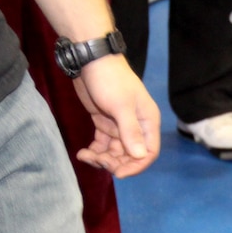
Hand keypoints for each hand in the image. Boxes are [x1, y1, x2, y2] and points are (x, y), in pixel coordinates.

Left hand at [71, 56, 160, 176]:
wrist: (90, 59)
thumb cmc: (110, 80)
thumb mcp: (121, 106)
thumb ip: (130, 131)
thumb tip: (139, 156)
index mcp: (148, 123)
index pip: (148, 153)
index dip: (136, 166)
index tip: (118, 173)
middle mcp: (137, 127)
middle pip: (131, 155)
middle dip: (115, 162)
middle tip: (97, 161)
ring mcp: (120, 126)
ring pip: (115, 152)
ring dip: (102, 159)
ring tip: (85, 156)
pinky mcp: (104, 123)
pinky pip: (102, 145)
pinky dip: (94, 151)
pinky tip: (83, 153)